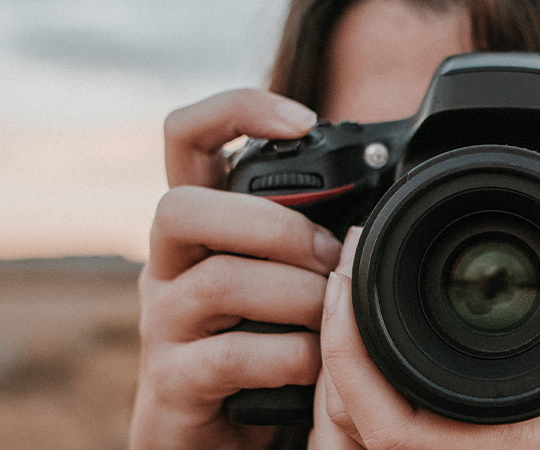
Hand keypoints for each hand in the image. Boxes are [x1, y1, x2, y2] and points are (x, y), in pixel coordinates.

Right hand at [131, 89, 331, 449]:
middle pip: (180, 208)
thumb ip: (308, 240)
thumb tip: (379, 203)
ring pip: (216, 282)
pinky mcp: (172, 384)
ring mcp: (161, 326)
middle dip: (271, 225)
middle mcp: (167, 267)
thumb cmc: (262, 352)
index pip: (185, 137)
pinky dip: (286, 357)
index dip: (236, 110)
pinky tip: (312, 366)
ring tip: (331, 315)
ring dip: (294, 294)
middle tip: (329, 257)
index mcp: (197, 228)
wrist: (218, 442)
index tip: (302, 118)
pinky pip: (228, 357)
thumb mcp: (284, 283)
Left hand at [309, 223, 539, 449]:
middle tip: (345, 267)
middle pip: (344, 423)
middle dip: (330, 343)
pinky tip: (371, 352)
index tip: (353, 271)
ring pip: (347, 441)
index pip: (385, 422)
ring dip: (338, 373)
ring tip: (351, 301)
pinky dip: (355, 401)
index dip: (348, 349)